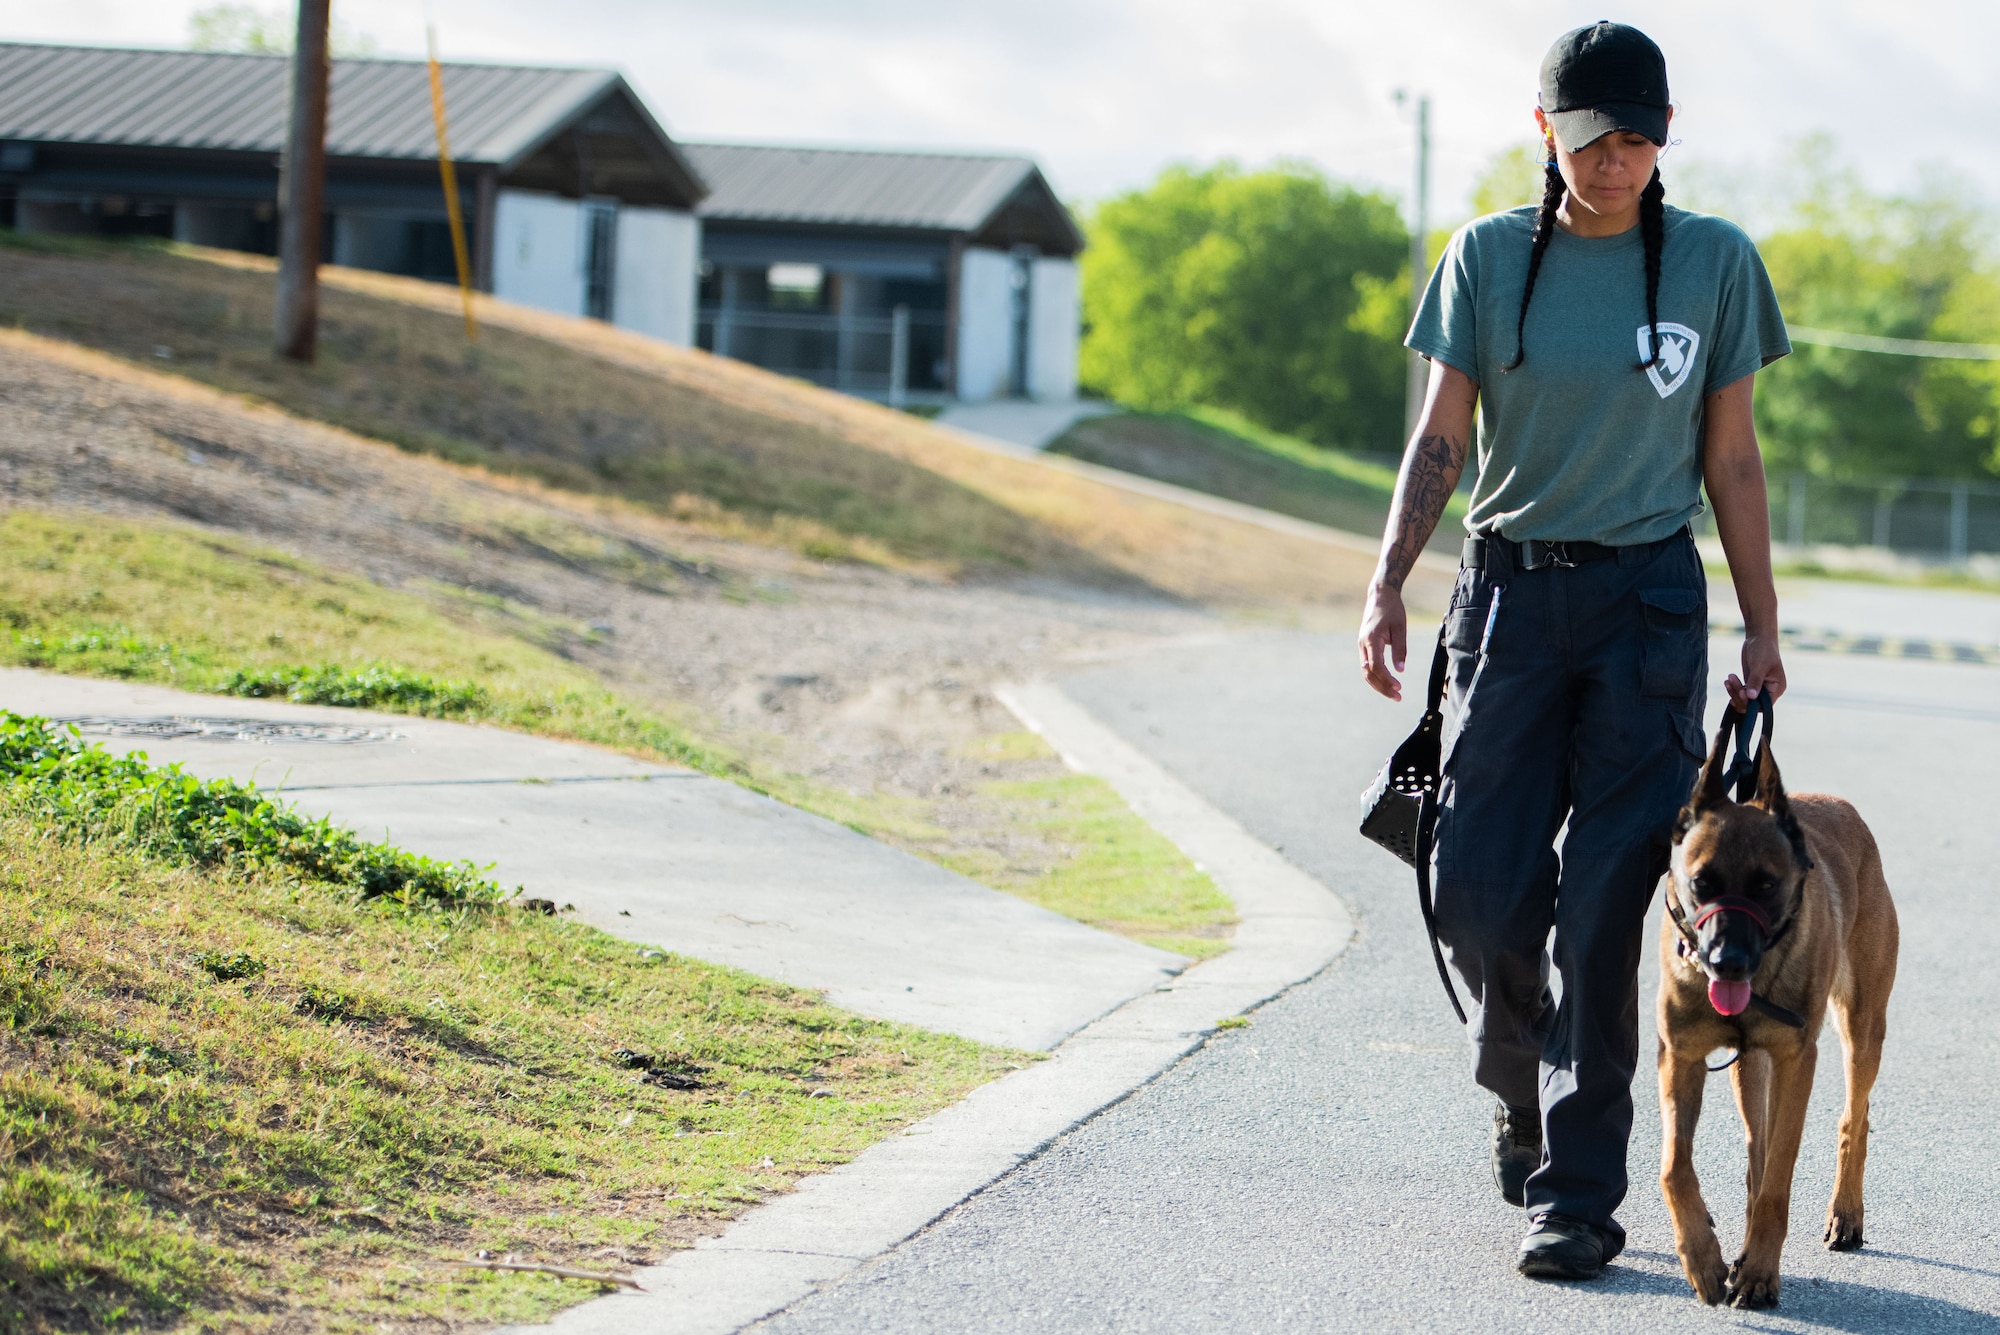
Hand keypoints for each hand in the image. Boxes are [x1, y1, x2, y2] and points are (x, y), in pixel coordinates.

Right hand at [1359, 580, 1408, 700]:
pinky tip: (1387, 682)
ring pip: (1366, 671)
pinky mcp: (1364, 645)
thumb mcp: (1400, 628)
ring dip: (1379, 684)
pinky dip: (1376, 676)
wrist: (1380, 595)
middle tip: (1398, 697)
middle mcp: (1363, 644)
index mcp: (1371, 639)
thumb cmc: (1392, 610)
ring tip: (1394, 693)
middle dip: (1382, 687)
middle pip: (1369, 673)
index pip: (1376, 666)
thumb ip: (1400, 649)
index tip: (1399, 687)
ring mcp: (1362, 645)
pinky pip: (1368, 665)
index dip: (1387, 679)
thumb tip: (1400, 670)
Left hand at [1725, 633, 1785, 710]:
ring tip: (1728, 679)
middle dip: (1740, 696)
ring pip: (1744, 700)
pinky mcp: (1750, 684)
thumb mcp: (1759, 665)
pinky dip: (1733, 689)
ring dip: (1734, 692)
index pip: (1765, 705)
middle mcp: (1770, 691)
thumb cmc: (1763, 649)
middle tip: (1731, 682)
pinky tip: (1727, 682)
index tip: (1741, 692)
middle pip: (1753, 704)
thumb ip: (1755, 681)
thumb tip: (1751, 697)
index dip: (1752, 703)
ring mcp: (1759, 688)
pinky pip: (1741, 693)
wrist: (1758, 638)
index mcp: (1777, 688)